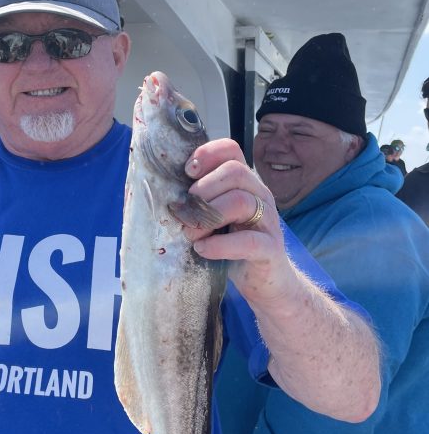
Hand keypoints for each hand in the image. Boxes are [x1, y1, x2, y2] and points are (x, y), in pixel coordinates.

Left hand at [181, 138, 294, 309]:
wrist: (265, 283)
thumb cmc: (232, 247)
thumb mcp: (213, 219)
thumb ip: (198, 203)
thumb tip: (163, 196)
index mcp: (245, 183)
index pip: (231, 150)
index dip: (207, 154)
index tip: (187, 172)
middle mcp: (260, 196)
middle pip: (235, 172)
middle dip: (202, 191)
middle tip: (184, 214)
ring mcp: (269, 221)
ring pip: (240, 201)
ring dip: (207, 217)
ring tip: (191, 234)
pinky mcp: (271, 249)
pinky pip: (249, 241)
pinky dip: (220, 245)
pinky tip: (203, 250)